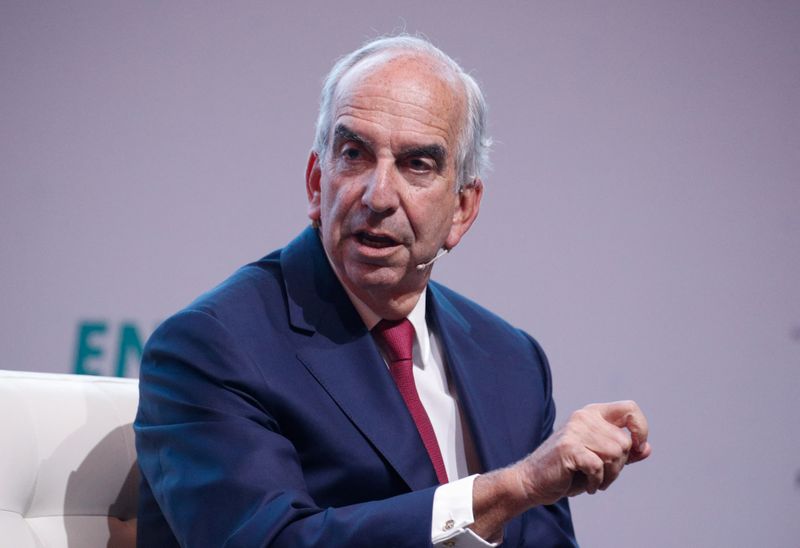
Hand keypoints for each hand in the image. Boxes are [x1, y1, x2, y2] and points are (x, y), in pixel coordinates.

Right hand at [515, 400, 650, 505]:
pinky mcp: (568, 448)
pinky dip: (596, 482)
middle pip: (625, 442)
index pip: (630, 409)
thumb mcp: (599, 460)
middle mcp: (584, 417)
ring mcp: (575, 431)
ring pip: (615, 455)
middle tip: (601, 475)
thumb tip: (646, 448)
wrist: (532, 481)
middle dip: (619, 466)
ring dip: (608, 477)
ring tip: (593, 480)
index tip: (637, 448)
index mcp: (592, 414)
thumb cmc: (567, 471)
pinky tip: (587, 486)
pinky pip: (598, 467)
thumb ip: (622, 453)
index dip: (641, 428)